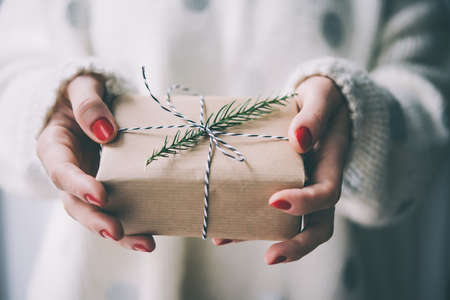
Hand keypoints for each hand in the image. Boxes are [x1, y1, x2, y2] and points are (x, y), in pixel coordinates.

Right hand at [37, 75, 154, 252]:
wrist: (94, 104)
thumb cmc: (85, 93)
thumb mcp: (83, 86)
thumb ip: (89, 103)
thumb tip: (105, 131)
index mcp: (56, 148)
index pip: (61, 171)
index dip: (78, 185)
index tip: (100, 194)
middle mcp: (70, 173)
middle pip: (76, 204)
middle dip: (96, 220)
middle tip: (116, 231)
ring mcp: (89, 184)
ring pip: (98, 215)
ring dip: (121, 232)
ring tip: (145, 243)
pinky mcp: (111, 189)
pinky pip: (120, 209)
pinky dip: (135, 223)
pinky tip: (152, 234)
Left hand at [213, 76, 350, 263]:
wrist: (319, 104)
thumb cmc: (323, 98)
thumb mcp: (322, 96)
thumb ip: (314, 115)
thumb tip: (299, 139)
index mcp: (331, 164)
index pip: (327, 193)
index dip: (306, 202)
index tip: (275, 200)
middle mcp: (318, 183)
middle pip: (318, 226)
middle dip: (297, 245)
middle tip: (271, 257)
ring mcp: (300, 188)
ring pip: (289, 225)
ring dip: (261, 237)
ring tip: (224, 239)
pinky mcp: (282, 186)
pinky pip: (268, 211)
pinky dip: (246, 221)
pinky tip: (221, 224)